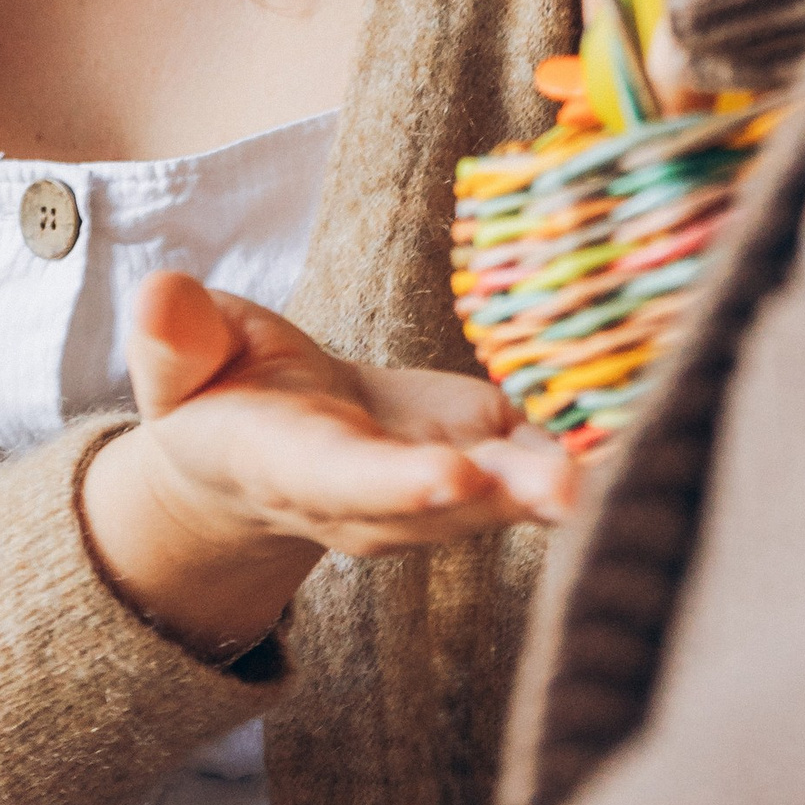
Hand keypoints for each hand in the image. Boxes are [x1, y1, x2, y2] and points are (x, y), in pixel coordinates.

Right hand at [77, 273, 574, 661]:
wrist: (266, 443)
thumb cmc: (219, 388)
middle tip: (568, 486)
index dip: (398, 484)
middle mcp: (370, 500)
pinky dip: (589, 448)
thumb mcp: (181, 355)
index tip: (453, 476)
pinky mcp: (483, 463)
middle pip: (440, 506)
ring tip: (618, 463)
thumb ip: (176, 337)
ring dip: (560, 483)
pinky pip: (537, 463)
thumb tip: (160, 298)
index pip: (344, 482)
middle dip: (503, 498)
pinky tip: (643, 422)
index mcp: (287, 468)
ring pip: (499, 495)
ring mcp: (434, 488)